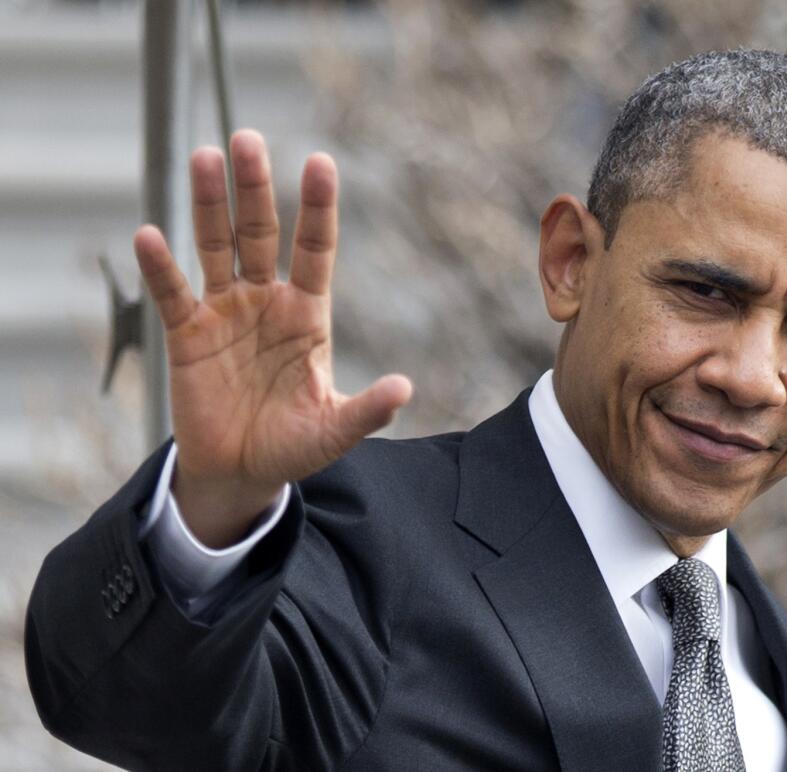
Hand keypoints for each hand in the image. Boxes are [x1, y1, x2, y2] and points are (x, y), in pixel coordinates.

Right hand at [134, 129, 411, 547]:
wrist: (241, 474)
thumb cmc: (294, 446)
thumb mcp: (335, 430)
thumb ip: (367, 410)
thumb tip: (405, 389)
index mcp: (307, 315)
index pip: (314, 249)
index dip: (317, 208)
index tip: (320, 161)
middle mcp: (267, 302)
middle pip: (261, 233)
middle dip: (254, 188)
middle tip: (247, 139)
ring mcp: (225, 313)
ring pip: (215, 247)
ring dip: (209, 205)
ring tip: (204, 156)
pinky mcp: (187, 336)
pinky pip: (173, 294)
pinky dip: (161, 267)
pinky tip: (150, 234)